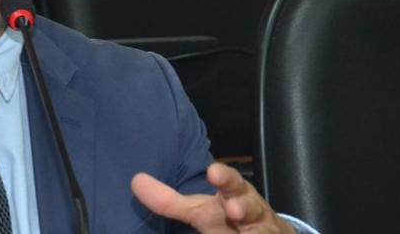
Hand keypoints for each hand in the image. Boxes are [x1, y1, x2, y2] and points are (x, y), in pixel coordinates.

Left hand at [131, 162, 294, 232]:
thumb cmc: (227, 219)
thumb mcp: (200, 211)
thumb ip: (169, 201)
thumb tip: (135, 181)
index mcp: (234, 195)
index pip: (230, 182)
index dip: (223, 177)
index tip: (213, 172)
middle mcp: (252, 212)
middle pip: (250, 206)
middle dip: (243, 205)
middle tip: (233, 209)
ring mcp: (263, 230)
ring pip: (261, 229)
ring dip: (255, 231)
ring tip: (244, 229)